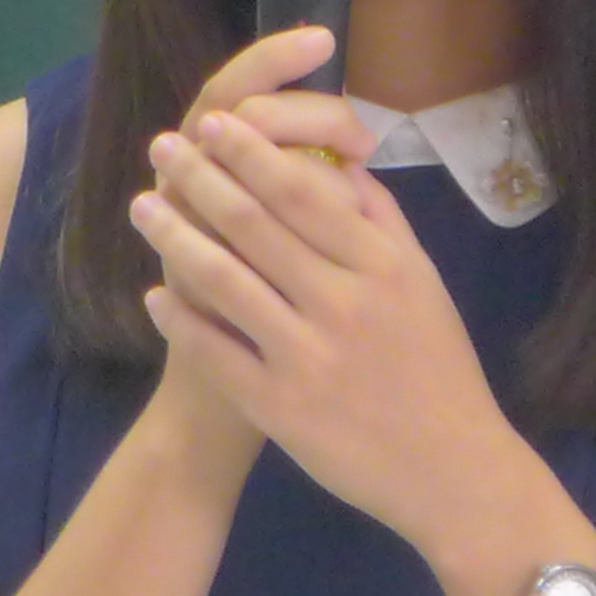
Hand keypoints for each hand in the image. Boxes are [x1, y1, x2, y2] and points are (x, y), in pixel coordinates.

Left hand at [129, 81, 524, 556]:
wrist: (452, 470)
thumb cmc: (437, 366)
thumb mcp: (424, 281)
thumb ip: (381, 219)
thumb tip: (336, 158)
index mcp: (381, 265)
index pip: (302, 190)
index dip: (249, 152)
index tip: (212, 124)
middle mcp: (343, 302)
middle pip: (253, 224)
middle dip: (198, 178)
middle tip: (162, 148)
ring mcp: (308, 356)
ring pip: (223, 280)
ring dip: (174, 237)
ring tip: (143, 207)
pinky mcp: (280, 408)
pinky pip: (215, 351)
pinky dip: (179, 319)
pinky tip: (155, 295)